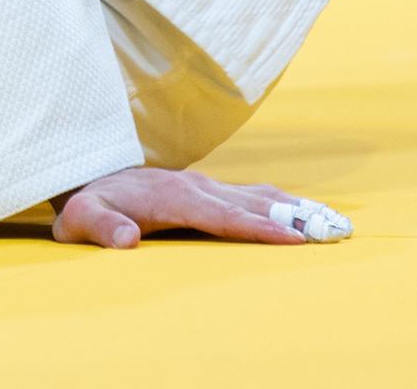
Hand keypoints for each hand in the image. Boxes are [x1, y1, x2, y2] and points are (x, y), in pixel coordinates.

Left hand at [50, 167, 339, 247]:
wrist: (86, 177)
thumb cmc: (87, 205)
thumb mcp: (81, 220)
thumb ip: (102, 227)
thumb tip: (126, 239)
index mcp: (172, 197)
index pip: (222, 215)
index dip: (256, 226)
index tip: (291, 237)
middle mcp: (194, 186)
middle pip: (250, 203)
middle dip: (292, 217)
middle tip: (334, 230)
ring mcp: (202, 185)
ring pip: (255, 195)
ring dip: (294, 208)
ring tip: (334, 222)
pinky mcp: (206, 188)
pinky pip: (249, 194)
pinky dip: (280, 202)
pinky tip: (304, 212)